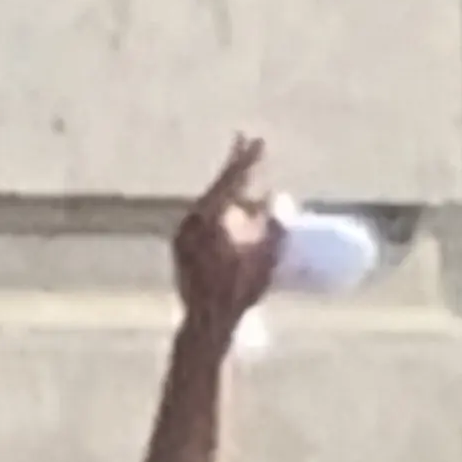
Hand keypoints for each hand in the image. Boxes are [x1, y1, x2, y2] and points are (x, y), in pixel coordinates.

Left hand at [172, 135, 282, 332]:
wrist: (204, 322)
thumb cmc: (238, 293)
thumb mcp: (265, 258)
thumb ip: (275, 227)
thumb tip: (279, 197)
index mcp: (208, 219)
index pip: (230, 180)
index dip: (247, 159)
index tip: (260, 141)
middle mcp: (190, 222)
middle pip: (218, 186)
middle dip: (237, 165)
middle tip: (248, 140)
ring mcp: (183, 234)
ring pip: (213, 203)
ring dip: (233, 191)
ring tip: (253, 181)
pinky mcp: (182, 247)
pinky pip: (206, 219)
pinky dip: (224, 209)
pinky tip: (238, 210)